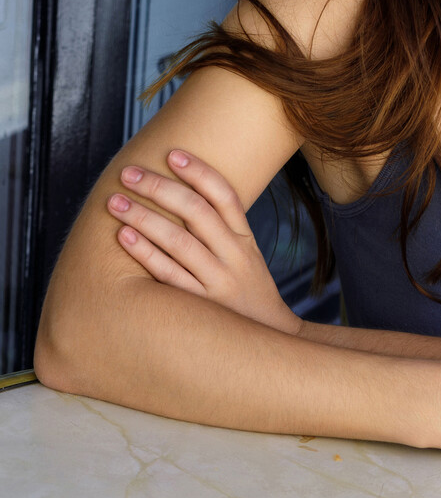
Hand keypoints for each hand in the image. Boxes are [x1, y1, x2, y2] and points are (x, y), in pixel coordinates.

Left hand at [107, 150, 300, 333]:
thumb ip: (221, 231)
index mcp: (245, 242)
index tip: (172, 154)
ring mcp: (218, 283)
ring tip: (115, 201)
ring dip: (143, 217)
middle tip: (128, 173)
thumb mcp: (246, 259)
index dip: (199, 172)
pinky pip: (169, 276)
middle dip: (159, 188)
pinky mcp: (201, 308)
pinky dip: (146, 253)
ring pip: (179, 241)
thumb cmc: (246, 294)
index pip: (225, 197)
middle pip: (197, 212)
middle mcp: (234, 258)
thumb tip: (180, 196)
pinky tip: (124, 237)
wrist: (269, 343)